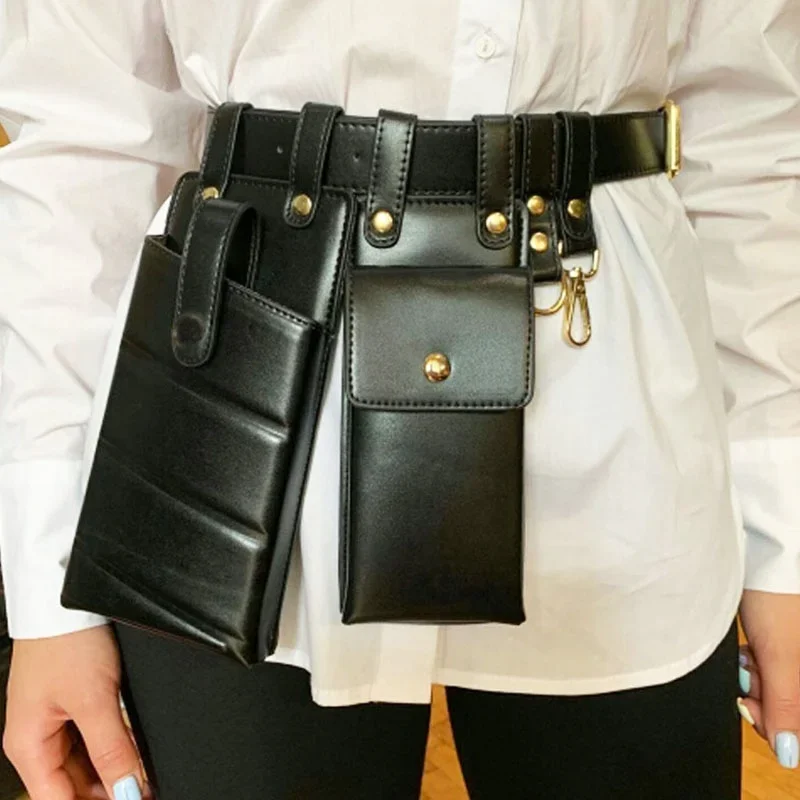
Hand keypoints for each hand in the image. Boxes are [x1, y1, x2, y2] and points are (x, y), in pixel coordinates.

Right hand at [4, 625, 146, 798]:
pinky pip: (92, 738)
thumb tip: (127, 791)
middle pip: (73, 785)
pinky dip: (114, 746)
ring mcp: (55, 719)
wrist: (66, 598)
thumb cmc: (66, 640)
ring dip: (113, 769)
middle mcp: (37, 738)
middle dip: (109, 790)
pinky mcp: (73, 701)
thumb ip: (112, 749)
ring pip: (86, 763)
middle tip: (144, 789)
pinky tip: (136, 750)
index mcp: (29, 746)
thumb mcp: (95, 699)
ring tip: (144, 774)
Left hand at [738, 589, 799, 768]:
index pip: (799, 725)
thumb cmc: (774, 594)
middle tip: (746, 674)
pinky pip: (767, 666)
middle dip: (762, 696)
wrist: (756, 550)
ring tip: (746, 655)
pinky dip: (753, 662)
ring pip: (774, 686)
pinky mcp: (781, 639)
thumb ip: (786, 706)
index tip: (750, 708)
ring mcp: (796, 652)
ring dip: (754, 678)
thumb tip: (789, 754)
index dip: (774, 724)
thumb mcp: (781, 656)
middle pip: (788, 705)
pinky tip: (745, 647)